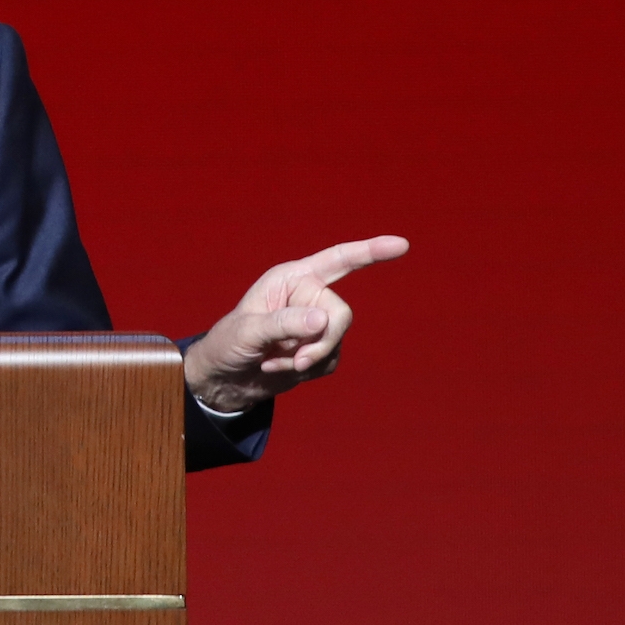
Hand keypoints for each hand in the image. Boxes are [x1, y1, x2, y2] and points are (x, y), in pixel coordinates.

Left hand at [183, 235, 408, 413]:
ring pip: (337, 340)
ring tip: (273, 360)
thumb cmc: (226, 345)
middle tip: (293, 359)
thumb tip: (323, 319)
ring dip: (307, 359)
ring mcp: (315, 323)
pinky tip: (281, 368)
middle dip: (321, 342)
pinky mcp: (318, 348)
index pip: (338, 260)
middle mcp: (307, 296)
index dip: (370, 252)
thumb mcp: (247, 332)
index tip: (401, 246)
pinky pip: (331, 361)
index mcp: (291, 278)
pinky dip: (308, 371)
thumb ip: (284, 324)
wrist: (223, 379)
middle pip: (341, 314)